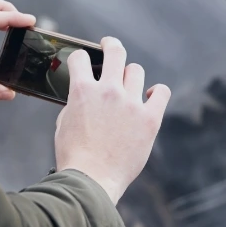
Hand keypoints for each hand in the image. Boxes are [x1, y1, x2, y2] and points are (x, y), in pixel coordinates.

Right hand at [54, 37, 170, 204]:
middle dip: (111, 46)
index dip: (81, 58)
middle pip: (115, 52)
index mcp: (83, 91)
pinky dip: (157, 92)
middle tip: (109, 46)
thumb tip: (84, 94)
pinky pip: (161, 92)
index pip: (81, 58)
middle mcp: (108, 91)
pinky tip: (150, 97)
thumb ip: (76, 102)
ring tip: (128, 84)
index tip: (84, 61)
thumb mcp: (64, 122)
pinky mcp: (150, 119)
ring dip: (130, 75)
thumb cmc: (74, 156)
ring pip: (136, 71)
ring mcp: (131, 104)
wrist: (91, 181)